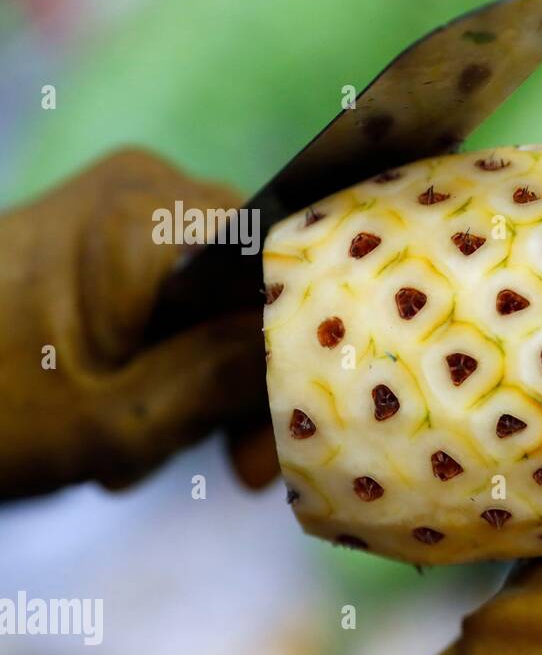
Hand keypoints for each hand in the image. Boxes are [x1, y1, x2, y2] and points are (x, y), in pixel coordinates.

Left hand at [0, 149, 272, 498]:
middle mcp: (148, 187)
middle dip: (250, 381)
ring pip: (230, 297)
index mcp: (145, 218)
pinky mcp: (112, 230)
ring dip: (214, 379)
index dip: (294, 358)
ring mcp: (128, 204)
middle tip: (230, 466)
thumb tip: (316, 352)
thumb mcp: (114, 423)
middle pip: (258, 286)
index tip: (270, 444)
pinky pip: (189, 292)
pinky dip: (180, 357)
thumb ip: (224, 380)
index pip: (278, 272)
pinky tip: (143, 411)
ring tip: (156, 445)